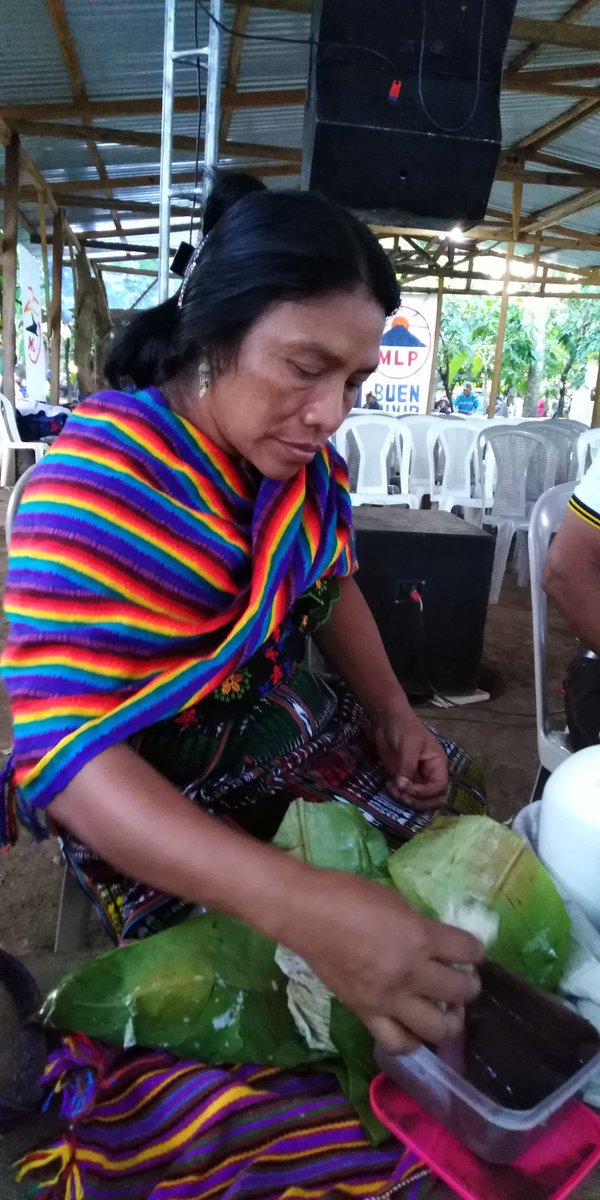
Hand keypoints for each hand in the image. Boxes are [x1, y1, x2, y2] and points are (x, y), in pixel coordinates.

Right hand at [289, 869, 483, 1054]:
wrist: (308, 915)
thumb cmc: (350, 896)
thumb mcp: (396, 902)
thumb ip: (420, 926)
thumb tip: (438, 942)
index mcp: (420, 937)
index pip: (467, 950)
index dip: (475, 950)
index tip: (472, 950)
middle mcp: (410, 973)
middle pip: (461, 991)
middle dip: (470, 985)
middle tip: (463, 979)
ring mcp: (388, 999)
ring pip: (438, 1028)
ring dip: (450, 1019)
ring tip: (446, 1008)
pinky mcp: (367, 1014)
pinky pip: (398, 1043)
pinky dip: (413, 1040)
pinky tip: (415, 1027)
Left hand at [374, 708, 447, 807]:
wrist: (387, 720)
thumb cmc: (404, 727)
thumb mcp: (409, 744)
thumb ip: (407, 766)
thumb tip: (403, 787)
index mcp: (438, 764)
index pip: (440, 786)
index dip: (426, 792)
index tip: (409, 789)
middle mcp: (430, 774)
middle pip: (432, 798)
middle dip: (417, 800)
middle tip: (400, 793)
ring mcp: (416, 777)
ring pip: (418, 798)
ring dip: (406, 799)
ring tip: (392, 789)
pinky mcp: (403, 778)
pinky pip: (405, 793)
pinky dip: (398, 794)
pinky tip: (389, 786)